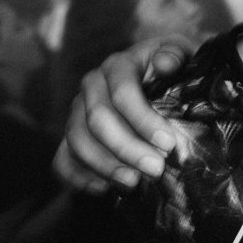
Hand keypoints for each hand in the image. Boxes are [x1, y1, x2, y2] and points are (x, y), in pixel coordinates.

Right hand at [51, 35, 193, 194]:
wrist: (159, 77)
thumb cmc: (173, 69)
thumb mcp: (180, 53)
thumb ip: (174, 54)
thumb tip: (165, 64)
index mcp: (117, 66)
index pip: (122, 93)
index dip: (143, 120)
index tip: (168, 144)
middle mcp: (91, 87)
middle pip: (98, 120)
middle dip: (127, 148)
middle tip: (155, 169)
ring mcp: (77, 112)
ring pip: (78, 141)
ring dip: (104, 165)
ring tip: (133, 183)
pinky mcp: (71, 136)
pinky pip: (62, 160)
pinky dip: (78, 177)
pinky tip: (103, 189)